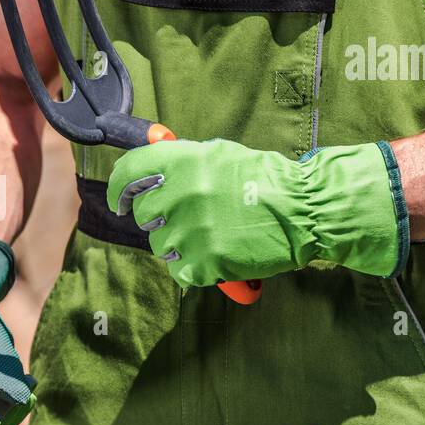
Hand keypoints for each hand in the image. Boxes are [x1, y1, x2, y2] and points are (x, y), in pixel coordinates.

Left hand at [106, 139, 407, 287]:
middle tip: (189, 217)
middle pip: (144, 215)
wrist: (305, 210)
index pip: (128, 174)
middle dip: (161, 218)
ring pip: (161, 245)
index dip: (119, 191)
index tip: (120, 204)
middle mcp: (181, 194)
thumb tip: (147, 163)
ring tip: (211, 234)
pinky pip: (180, 269)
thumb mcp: (219, 155)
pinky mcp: (206, 262)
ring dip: (179, 243)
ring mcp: (192, 231)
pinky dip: (195, 266)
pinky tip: (217, 253)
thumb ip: (179, 161)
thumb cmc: (264, 180)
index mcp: (182, 162)